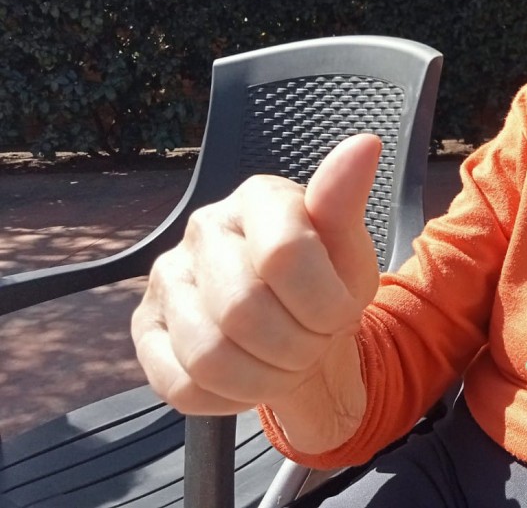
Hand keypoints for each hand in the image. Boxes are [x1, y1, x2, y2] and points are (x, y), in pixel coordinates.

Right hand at [132, 133, 381, 450]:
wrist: (300, 325)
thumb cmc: (327, 279)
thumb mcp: (349, 249)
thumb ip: (346, 201)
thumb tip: (363, 145)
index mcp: (258, 197)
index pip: (286, 255)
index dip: (325, 304)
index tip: (341, 313)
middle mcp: (203, 228)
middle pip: (243, 311)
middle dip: (297, 346)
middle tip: (313, 343)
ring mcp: (167, 278)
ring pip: (209, 356)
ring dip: (266, 377)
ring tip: (287, 361)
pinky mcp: (146, 329)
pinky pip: (181, 386)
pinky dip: (230, 397)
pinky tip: (252, 376)